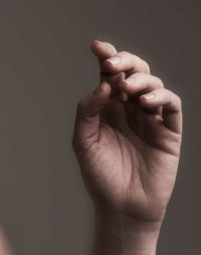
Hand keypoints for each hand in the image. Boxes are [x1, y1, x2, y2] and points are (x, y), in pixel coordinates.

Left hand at [72, 40, 182, 232]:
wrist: (122, 207)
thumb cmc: (99, 175)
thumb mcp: (83, 141)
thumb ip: (88, 111)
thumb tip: (102, 84)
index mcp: (107, 108)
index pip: (108, 75)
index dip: (106, 57)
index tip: (96, 47)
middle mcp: (129, 109)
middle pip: (133, 73)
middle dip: (125, 61)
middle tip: (113, 63)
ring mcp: (150, 119)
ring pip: (153, 84)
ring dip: (141, 79)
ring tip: (127, 88)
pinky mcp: (169, 131)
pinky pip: (171, 106)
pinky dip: (161, 97)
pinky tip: (146, 102)